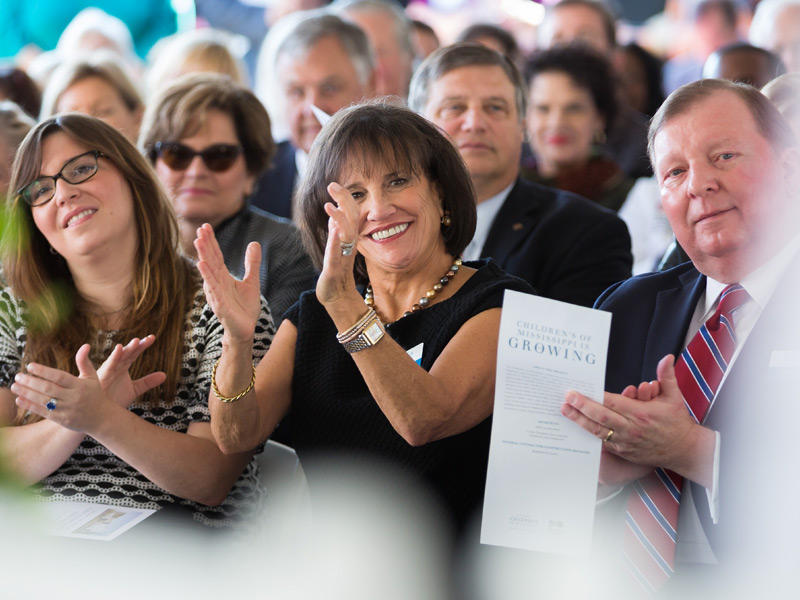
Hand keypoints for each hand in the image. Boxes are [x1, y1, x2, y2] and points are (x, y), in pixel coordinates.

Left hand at [12, 345, 119, 433]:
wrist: (102, 418)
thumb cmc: (95, 394)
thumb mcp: (92, 377)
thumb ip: (84, 362)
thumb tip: (85, 345)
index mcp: (80, 386)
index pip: (59, 377)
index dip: (44, 371)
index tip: (30, 366)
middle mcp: (74, 398)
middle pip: (49, 389)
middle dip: (31, 382)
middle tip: (18, 376)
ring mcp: (68, 410)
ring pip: (44, 401)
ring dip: (27, 393)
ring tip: (14, 386)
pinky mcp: (62, 420)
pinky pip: (43, 412)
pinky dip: (30, 406)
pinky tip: (19, 399)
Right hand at [96, 335, 165, 407]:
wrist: (100, 414)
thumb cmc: (114, 399)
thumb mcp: (135, 389)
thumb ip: (148, 382)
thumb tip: (164, 375)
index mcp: (123, 367)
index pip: (134, 354)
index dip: (142, 346)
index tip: (152, 338)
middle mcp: (115, 366)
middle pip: (128, 353)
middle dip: (138, 345)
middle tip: (149, 338)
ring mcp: (109, 370)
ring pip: (119, 357)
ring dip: (127, 349)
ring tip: (137, 340)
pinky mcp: (102, 377)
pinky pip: (109, 365)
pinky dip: (114, 357)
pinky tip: (120, 348)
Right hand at [194, 223, 261, 342]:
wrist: (246, 330)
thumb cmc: (245, 308)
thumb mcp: (252, 281)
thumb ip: (252, 263)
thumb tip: (254, 243)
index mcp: (223, 277)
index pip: (216, 256)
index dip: (212, 242)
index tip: (206, 226)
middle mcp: (217, 284)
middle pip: (210, 261)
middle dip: (205, 245)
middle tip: (200, 229)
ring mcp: (217, 294)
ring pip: (209, 272)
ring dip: (203, 256)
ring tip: (198, 242)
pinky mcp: (220, 305)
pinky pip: (213, 289)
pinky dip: (207, 277)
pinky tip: (202, 265)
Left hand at [316, 182, 360, 307]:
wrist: (337, 297)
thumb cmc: (336, 272)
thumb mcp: (334, 246)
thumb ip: (335, 229)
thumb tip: (334, 212)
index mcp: (347, 238)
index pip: (350, 213)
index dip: (343, 197)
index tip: (333, 184)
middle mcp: (348, 245)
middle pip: (351, 218)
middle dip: (343, 201)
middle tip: (332, 185)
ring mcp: (343, 256)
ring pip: (346, 235)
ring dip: (339, 219)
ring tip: (329, 206)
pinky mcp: (335, 270)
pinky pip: (337, 255)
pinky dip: (335, 243)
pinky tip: (333, 231)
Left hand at [562, 355, 707, 478]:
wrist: (685, 451)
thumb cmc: (677, 422)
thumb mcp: (674, 397)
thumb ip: (667, 376)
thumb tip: (667, 357)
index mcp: (641, 414)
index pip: (612, 403)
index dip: (593, 398)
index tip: (578, 392)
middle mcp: (631, 429)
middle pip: (601, 417)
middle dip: (581, 408)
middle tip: (565, 399)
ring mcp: (626, 443)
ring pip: (598, 432)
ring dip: (580, 422)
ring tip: (566, 412)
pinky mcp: (623, 452)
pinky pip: (602, 444)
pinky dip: (589, 437)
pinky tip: (575, 430)